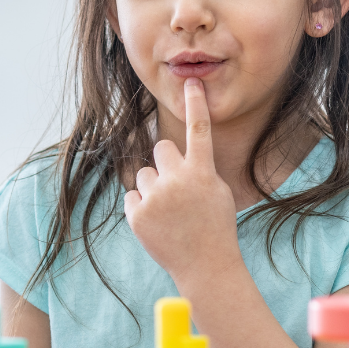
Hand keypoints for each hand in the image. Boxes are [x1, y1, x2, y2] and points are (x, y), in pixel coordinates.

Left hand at [123, 78, 239, 280]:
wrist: (205, 266)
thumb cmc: (213, 227)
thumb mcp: (216, 192)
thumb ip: (197, 169)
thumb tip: (171, 154)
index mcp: (203, 172)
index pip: (198, 130)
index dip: (195, 104)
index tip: (191, 82)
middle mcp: (178, 180)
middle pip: (160, 148)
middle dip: (165, 163)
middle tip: (176, 188)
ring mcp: (156, 197)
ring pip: (144, 174)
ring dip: (153, 189)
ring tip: (169, 213)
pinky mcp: (137, 214)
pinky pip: (132, 197)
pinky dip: (141, 209)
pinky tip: (157, 225)